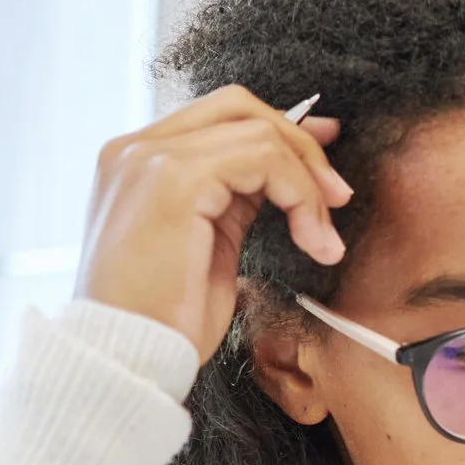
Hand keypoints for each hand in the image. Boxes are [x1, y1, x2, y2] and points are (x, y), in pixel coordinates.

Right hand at [76, 84, 352, 359]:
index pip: (219, 118)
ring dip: (307, 182)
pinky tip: (312, 241)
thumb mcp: (210, 244)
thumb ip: (238, 198)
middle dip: (301, 145)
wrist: (127, 357)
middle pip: (238, 106)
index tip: (325, 167)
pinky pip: (262, 158)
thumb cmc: (165, 319)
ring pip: (257, 131)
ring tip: (322, 238)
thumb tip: (290, 168)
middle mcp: (136, 149)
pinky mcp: (173, 178)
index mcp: (140, 162)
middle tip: (337, 196)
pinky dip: (300, 195)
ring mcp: (149, 158)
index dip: (282, 131)